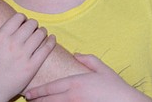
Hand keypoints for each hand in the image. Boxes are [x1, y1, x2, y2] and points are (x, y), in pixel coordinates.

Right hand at [0, 11, 55, 101]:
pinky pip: (46, 49)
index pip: (18, 18)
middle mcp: (12, 44)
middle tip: (32, 28)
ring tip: (40, 34)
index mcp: (0, 38)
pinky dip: (51, 41)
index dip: (22, 17)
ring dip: (42, 31)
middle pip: (31, 24)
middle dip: (32, 24)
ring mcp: (23, 56)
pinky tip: (51, 39)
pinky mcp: (31, 67)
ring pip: (40, 34)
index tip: (22, 22)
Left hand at [24, 53, 151, 101]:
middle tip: (27, 100)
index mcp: (76, 82)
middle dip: (37, 100)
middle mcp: (73, 95)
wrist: (124, 101)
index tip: (29, 93)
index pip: (51, 87)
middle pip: (49, 99)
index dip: (38, 91)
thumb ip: (87, 59)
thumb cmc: (114, 85)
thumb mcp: (101, 68)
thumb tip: (76, 54)